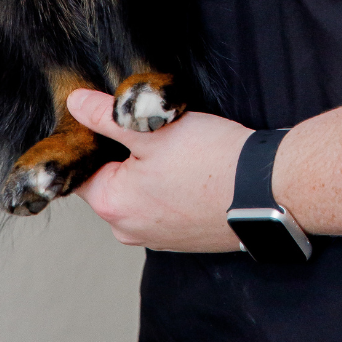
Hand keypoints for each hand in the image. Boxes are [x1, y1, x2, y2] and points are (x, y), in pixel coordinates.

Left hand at [67, 89, 251, 251]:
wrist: (266, 189)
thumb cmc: (211, 161)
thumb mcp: (152, 127)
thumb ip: (107, 116)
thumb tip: (75, 104)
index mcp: (112, 206)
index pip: (83, 169)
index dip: (96, 139)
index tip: (116, 120)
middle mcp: (129, 230)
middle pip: (112, 181)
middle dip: (128, 154)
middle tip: (155, 130)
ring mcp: (158, 238)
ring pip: (141, 193)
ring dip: (152, 170)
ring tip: (180, 149)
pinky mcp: (183, 237)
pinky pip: (165, 206)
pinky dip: (172, 187)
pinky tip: (193, 169)